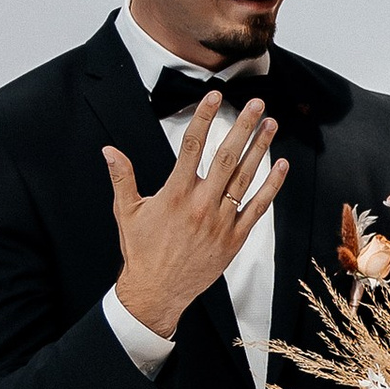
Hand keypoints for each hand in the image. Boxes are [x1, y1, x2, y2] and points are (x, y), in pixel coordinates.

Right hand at [103, 96, 286, 344]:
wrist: (157, 292)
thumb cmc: (141, 251)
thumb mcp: (127, 212)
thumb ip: (122, 177)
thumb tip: (108, 150)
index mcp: (174, 194)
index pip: (191, 146)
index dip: (204, 118)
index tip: (214, 96)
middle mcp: (200, 205)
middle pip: (226, 157)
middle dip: (243, 127)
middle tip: (257, 104)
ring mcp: (220, 222)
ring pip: (245, 178)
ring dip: (260, 149)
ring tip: (271, 125)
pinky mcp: (234, 239)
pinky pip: (257, 208)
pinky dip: (271, 186)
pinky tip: (281, 166)